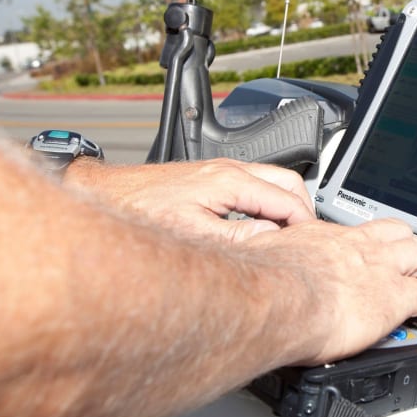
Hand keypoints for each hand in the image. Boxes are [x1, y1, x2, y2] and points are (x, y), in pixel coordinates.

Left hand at [65, 158, 314, 240]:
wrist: (104, 195)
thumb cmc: (139, 213)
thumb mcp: (193, 235)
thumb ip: (238, 239)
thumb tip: (272, 241)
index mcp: (231, 180)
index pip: (288, 199)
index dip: (305, 225)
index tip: (312, 246)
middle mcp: (228, 169)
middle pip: (288, 181)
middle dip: (303, 211)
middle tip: (306, 241)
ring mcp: (219, 171)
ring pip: (272, 181)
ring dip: (285, 207)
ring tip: (286, 237)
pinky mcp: (209, 178)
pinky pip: (254, 185)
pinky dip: (267, 204)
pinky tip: (259, 227)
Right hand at [248, 218, 416, 365]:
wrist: (277, 299)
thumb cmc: (263, 283)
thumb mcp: (264, 256)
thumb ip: (271, 256)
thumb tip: (256, 259)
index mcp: (324, 236)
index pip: (356, 230)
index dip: (370, 239)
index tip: (369, 248)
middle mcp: (357, 246)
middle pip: (398, 232)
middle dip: (408, 246)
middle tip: (409, 260)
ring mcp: (379, 268)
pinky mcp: (394, 297)